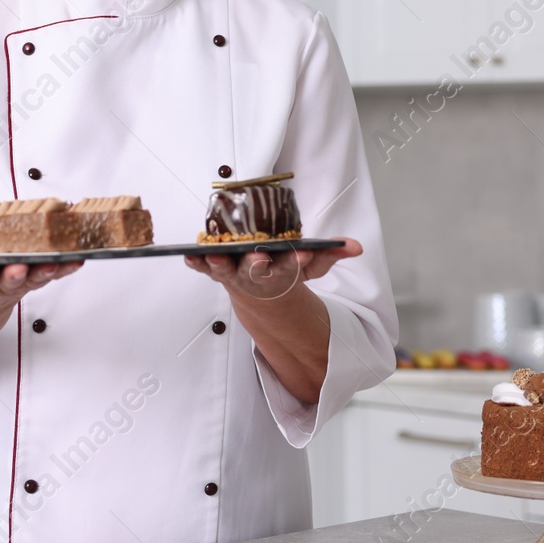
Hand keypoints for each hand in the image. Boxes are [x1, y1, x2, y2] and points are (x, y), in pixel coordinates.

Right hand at [0, 256, 82, 315]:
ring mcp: (20, 286)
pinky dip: (66, 267)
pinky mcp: (35, 280)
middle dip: (14, 276)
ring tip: (57, 261)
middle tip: (19, 268)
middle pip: (8, 283)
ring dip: (47, 271)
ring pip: (35, 278)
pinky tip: (78, 258)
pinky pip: (53, 273)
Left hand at [183, 240, 361, 302]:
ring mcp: (233, 273)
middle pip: (257, 271)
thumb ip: (330, 255)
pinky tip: (188, 254)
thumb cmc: (283, 272)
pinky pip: (202, 267)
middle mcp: (256, 274)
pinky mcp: (215, 269)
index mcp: (281, 272)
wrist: (259, 295)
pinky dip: (195, 262)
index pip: (292, 267)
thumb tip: (355, 247)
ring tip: (214, 255)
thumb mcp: (310, 267)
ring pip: (226, 270)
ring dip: (220, 264)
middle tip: (259, 258)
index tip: (303, 256)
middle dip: (258, 264)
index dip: (298, 262)